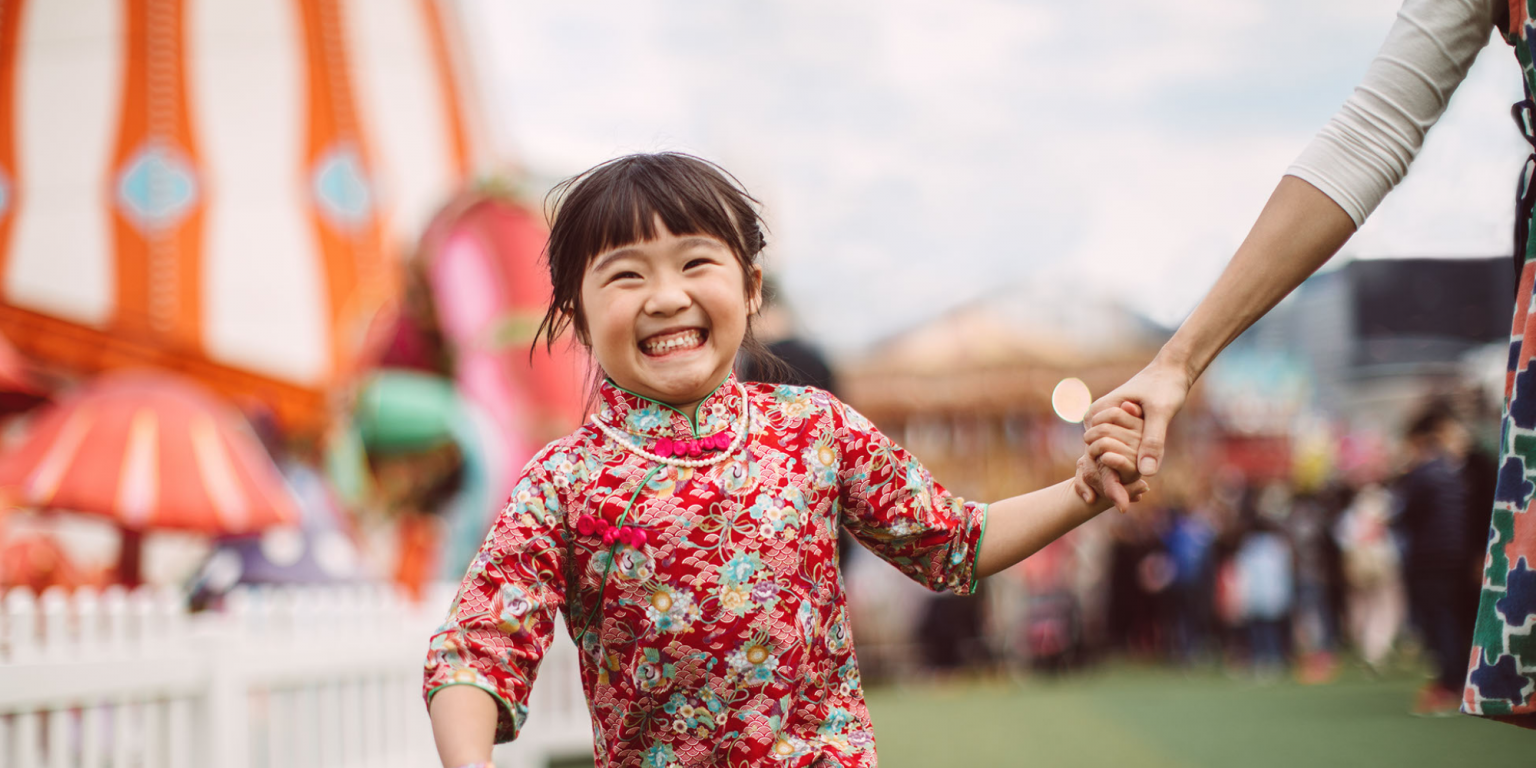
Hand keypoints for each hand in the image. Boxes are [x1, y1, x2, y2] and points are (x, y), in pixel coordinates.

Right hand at [1081, 359, 1192, 505]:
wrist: (1171, 371)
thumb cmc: (1165, 386)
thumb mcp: (1162, 413)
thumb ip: (1153, 441)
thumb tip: (1147, 472)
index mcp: (1096, 415)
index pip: (1098, 456)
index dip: (1108, 482)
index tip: (1120, 506)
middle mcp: (1093, 421)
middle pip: (1099, 460)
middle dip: (1111, 484)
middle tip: (1125, 508)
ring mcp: (1102, 426)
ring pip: (1106, 459)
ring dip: (1116, 478)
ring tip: (1128, 503)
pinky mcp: (1114, 429)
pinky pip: (1116, 452)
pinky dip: (1123, 468)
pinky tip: (1133, 488)